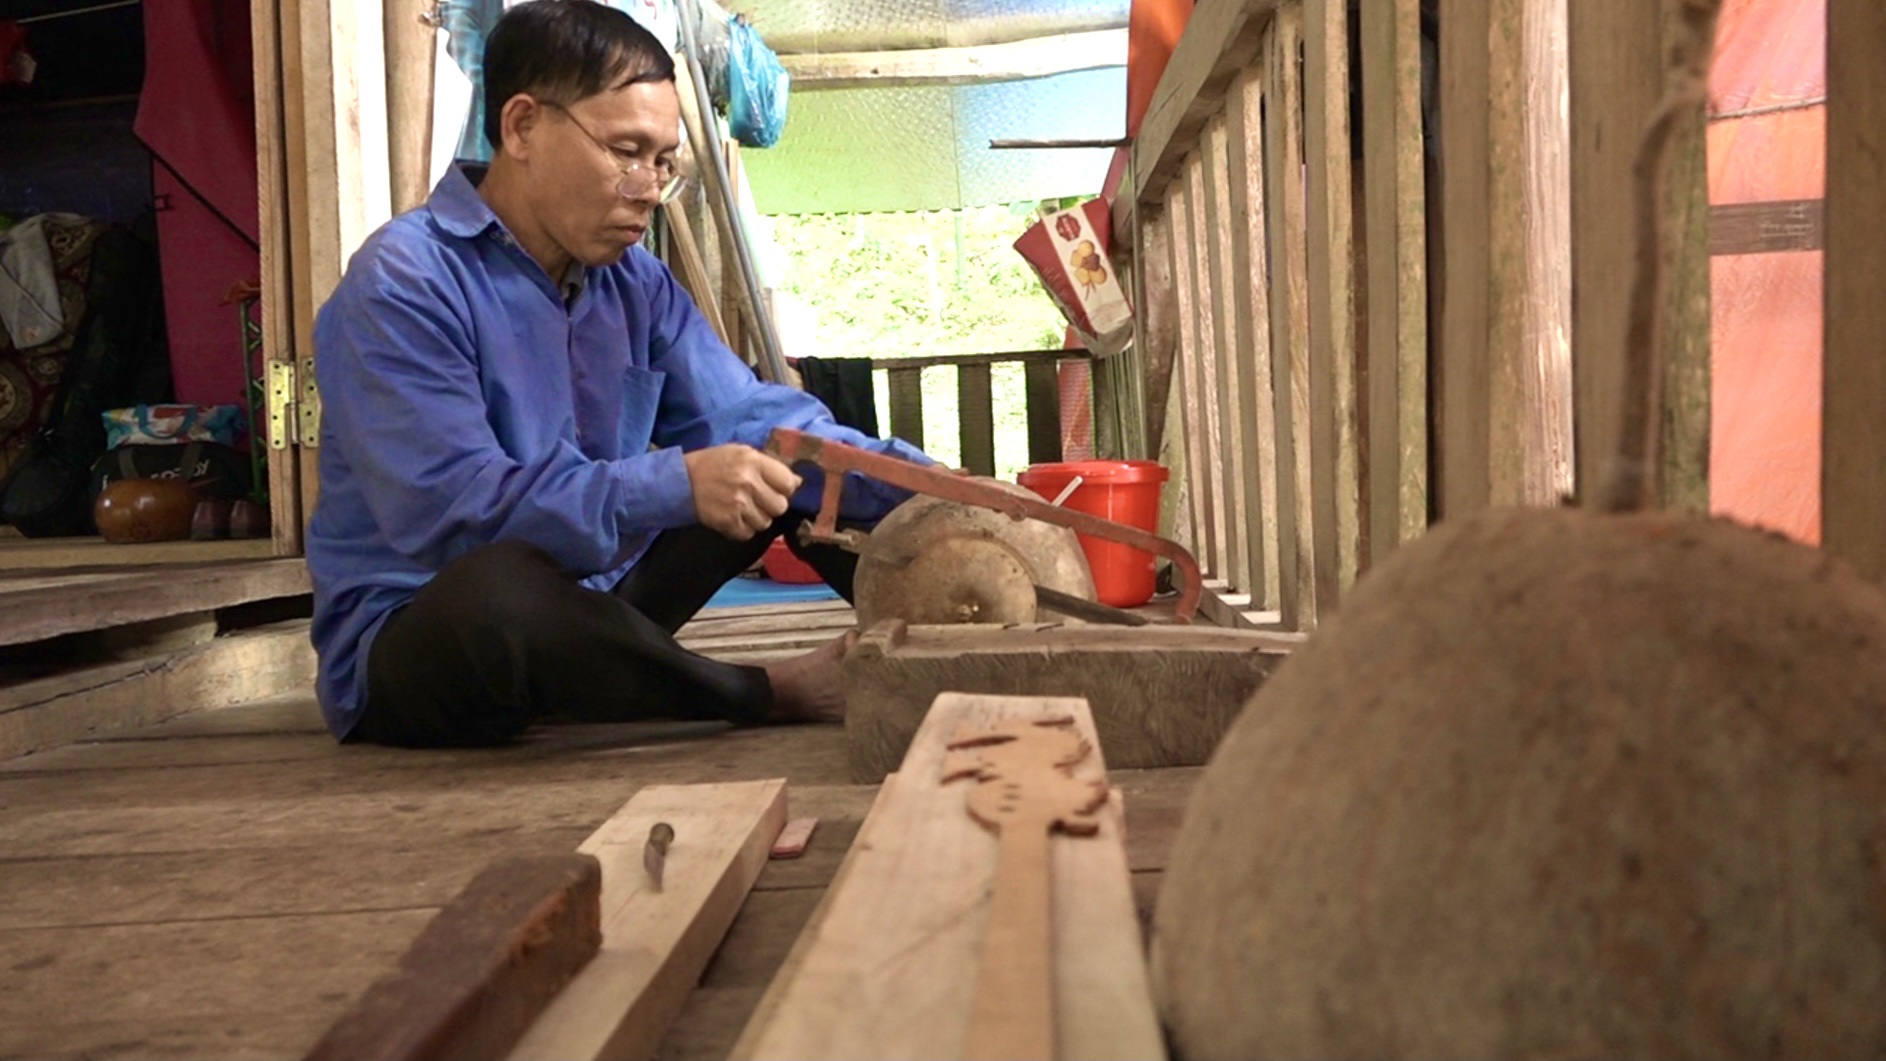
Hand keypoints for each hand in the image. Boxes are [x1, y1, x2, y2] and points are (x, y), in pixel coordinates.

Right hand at [684, 444, 801, 540]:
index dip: (784, 488)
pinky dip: (743, 529)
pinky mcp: (728, 522)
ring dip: (757, 518)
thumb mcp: (740, 453)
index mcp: (753, 461)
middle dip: (771, 505)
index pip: (788, 482)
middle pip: (780, 506)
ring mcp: (738, 504)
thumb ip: (768, 466)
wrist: (680, 482)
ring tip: (742, 508)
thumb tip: (797, 483)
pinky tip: (733, 517)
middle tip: (758, 500)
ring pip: (765, 522)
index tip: (776, 488)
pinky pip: (749, 533)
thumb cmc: (713, 465)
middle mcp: (748, 482)